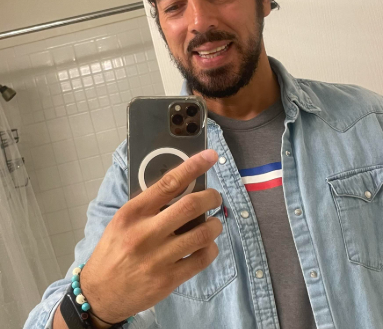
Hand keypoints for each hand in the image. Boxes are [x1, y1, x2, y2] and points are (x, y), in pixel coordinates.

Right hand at [79, 149, 221, 324]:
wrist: (100, 293)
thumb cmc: (114, 250)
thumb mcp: (124, 220)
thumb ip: (150, 205)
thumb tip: (185, 186)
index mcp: (133, 213)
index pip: (168, 183)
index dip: (193, 166)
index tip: (210, 156)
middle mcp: (145, 233)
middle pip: (191, 206)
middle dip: (212, 197)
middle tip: (215, 197)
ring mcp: (158, 258)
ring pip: (202, 233)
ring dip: (215, 225)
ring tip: (213, 224)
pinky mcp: (168, 280)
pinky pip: (202, 259)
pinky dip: (211, 248)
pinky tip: (207, 245)